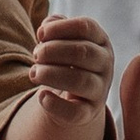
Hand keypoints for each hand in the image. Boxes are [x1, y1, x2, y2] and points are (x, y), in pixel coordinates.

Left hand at [23, 13, 116, 139]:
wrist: (75, 96)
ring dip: (51, 74)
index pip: (86, 27)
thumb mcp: (63, 40)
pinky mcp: (89, 113)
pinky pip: (76, 112)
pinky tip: (42, 96)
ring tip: (33, 73)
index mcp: (100, 41)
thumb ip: (54, 28)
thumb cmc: (66, 60)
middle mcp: (105, 64)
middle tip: (35, 55)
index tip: (40, 34)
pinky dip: (56, 105)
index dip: (60, 28)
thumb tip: (45, 29)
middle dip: (53, 50)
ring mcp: (100, 90)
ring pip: (80, 81)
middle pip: (83, 52)